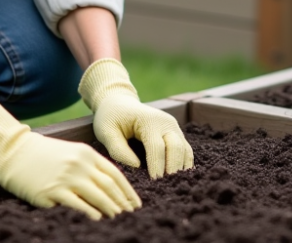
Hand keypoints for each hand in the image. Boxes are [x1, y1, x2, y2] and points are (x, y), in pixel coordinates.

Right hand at [0, 94, 140, 219]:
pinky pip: (77, 205)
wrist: (13, 150)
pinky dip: (90, 214)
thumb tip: (108, 188)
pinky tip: (98, 220)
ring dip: (110, 210)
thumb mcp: (69, 152)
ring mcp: (65, 178)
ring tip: (118, 219)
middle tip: (130, 216)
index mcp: (86, 153)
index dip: (127, 191)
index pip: (115, 174)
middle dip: (122, 203)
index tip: (135, 204)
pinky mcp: (51, 191)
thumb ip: (88, 166)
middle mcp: (79, 164)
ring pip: (97, 197)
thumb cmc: (42, 154)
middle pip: (109, 187)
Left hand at [79, 58, 193, 178]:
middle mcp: (166, 122)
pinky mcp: (176, 133)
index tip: (153, 185)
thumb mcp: (106, 131)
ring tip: (171, 187)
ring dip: (180, 169)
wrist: (119, 102)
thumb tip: (136, 166)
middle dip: (172, 170)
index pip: (157, 148)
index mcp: (149, 120)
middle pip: (177, 149)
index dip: (157, 168)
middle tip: (165, 189)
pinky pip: (185, 151)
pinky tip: (177, 179)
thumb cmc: (111, 117)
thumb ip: (118, 149)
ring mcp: (174, 127)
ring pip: (185, 151)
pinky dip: (183, 165)